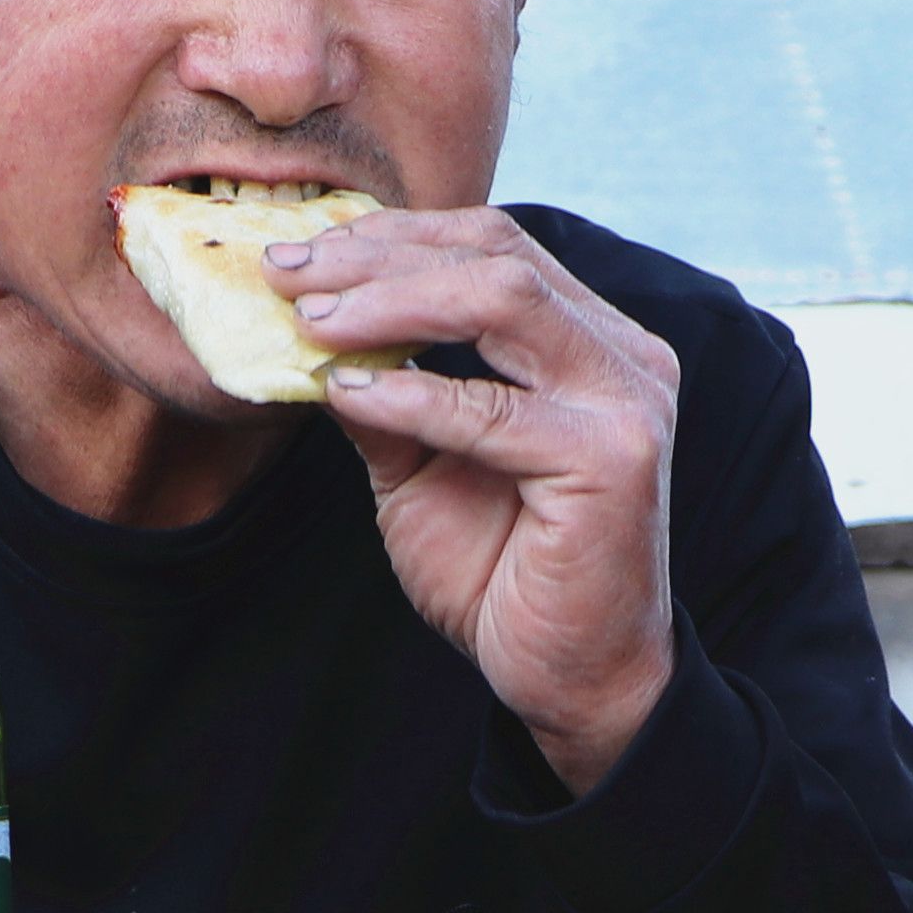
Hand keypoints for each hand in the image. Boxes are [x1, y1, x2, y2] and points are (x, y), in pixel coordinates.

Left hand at [274, 207, 682, 793]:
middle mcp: (620, 355)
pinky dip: (414, 394)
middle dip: (379, 256)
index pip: (492, 246)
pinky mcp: (613, 461)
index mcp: (586, 339)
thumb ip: (380, 397)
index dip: (393, 237)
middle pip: (497, 254)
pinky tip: (348, 394)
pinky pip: (495, 411)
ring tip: (311, 323)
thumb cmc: (500, 573)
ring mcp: (625, 402)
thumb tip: (303, 332)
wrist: (564, 676)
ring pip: (504, 299)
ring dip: (391, 304)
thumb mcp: (416, 469)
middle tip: (287, 273)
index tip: (300, 255)